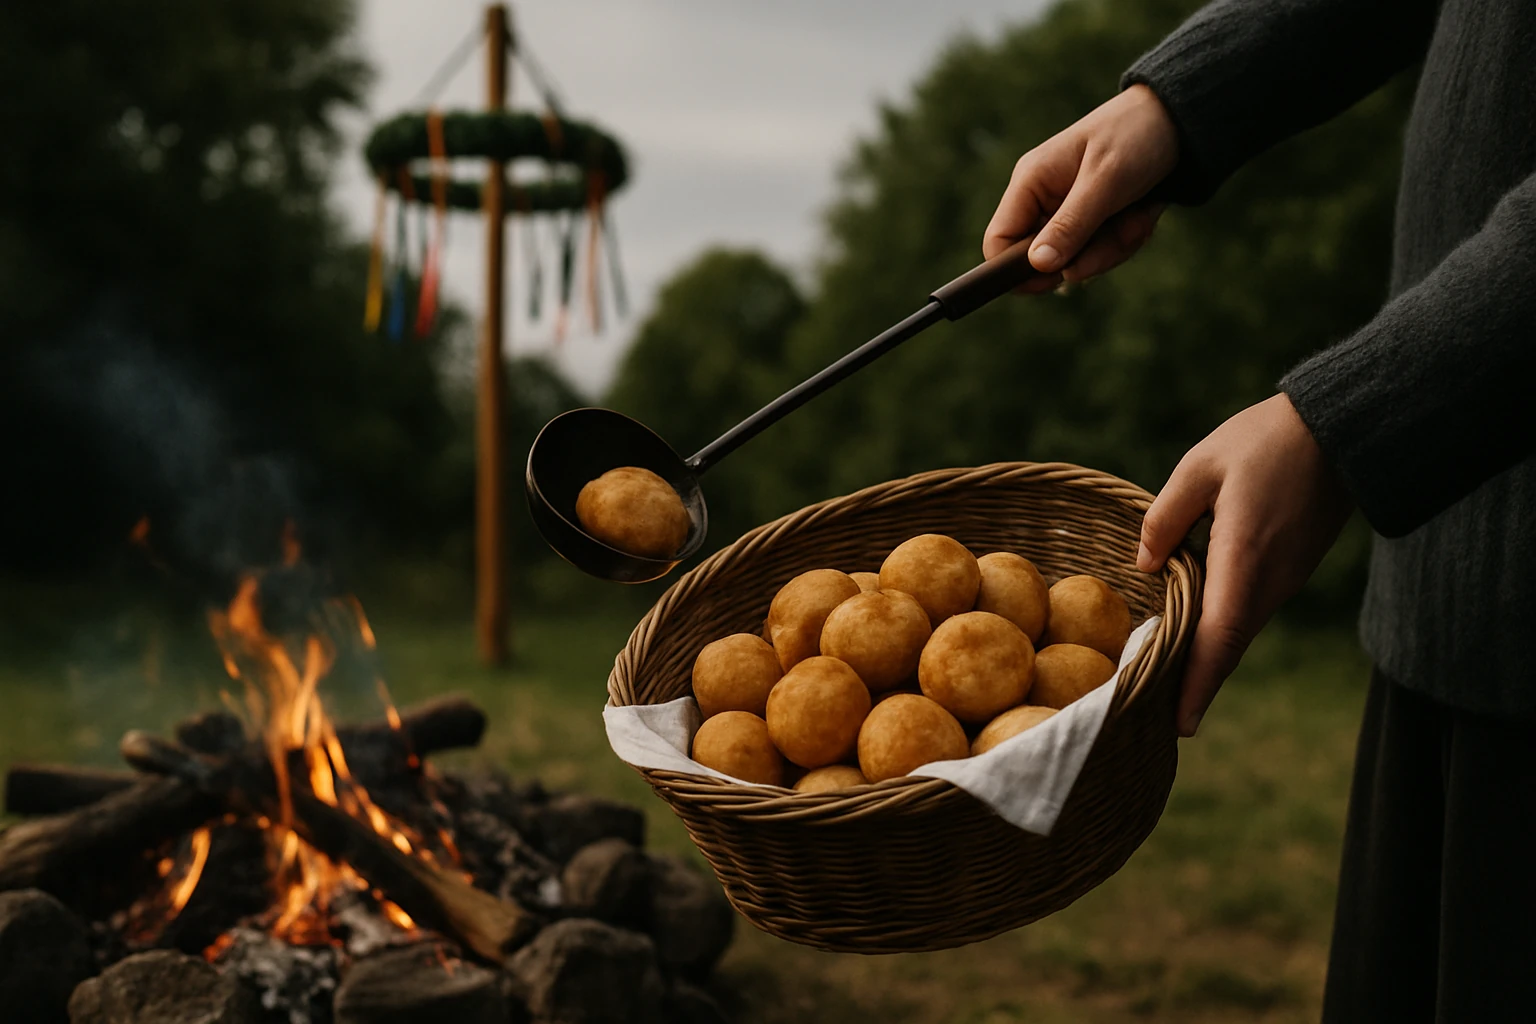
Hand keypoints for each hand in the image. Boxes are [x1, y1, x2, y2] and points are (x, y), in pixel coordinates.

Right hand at [984, 84, 1179, 289]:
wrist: (1177, 119)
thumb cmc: (1136, 137)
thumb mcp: (1105, 181)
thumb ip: (1071, 225)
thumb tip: (1037, 265)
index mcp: (1030, 182)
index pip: (998, 242)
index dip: (1017, 270)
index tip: (1055, 279)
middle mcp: (1043, 199)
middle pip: (1045, 259)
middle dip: (1089, 255)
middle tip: (1124, 232)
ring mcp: (1067, 212)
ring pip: (1078, 259)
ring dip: (1114, 246)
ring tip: (1139, 215)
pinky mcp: (1092, 220)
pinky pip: (1100, 250)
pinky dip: (1126, 238)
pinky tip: (1142, 213)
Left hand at [1137, 394, 1354, 735]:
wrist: (1340, 428)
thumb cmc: (1265, 441)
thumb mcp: (1200, 466)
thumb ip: (1165, 517)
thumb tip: (1143, 565)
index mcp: (1243, 559)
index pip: (1217, 638)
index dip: (1197, 684)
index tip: (1180, 727)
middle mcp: (1269, 582)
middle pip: (1227, 647)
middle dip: (1196, 686)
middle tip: (1157, 722)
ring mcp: (1285, 579)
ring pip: (1238, 631)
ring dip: (1207, 660)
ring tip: (1166, 688)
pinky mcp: (1290, 569)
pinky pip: (1250, 611)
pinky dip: (1221, 633)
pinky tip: (1194, 637)